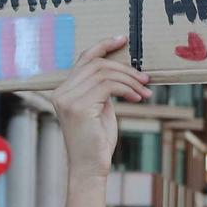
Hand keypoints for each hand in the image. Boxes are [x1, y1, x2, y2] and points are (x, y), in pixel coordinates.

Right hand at [51, 36, 151, 179]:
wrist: (89, 167)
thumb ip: (102, 90)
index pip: (84, 59)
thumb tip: (120, 73)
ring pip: (105, 74)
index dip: (103, 45)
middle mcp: (62, 92)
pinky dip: (127, 89)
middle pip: (97, 64)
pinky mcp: (79, 107)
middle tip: (145, 78)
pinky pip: (109, 86)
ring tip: (144, 91)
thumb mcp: (100, 109)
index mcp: (64, 90)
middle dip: (125, 68)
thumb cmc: (96, 141)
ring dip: (130, 80)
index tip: (122, 39)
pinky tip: (137, 98)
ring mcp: (68, 99)